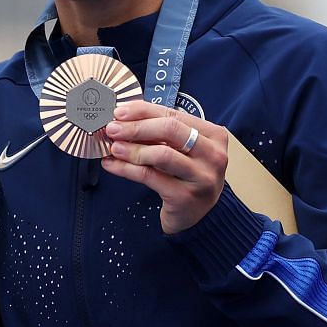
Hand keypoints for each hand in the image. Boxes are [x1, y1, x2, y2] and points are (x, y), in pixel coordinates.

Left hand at [99, 100, 228, 233]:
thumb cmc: (189, 177)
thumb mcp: (182, 150)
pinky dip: (127, 169)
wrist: (201, 215)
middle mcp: (212, 154)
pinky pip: (150, 177)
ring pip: (161, 154)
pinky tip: (113, 165)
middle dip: (136, 127)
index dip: (143, 111)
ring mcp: (201, 177)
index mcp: (213, 135)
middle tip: (113, 129)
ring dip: (132, 149)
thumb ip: (160, 133)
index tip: (120, 112)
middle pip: (170, 130)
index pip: (174, 114)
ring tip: (114, 148)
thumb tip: (125, 118)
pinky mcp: (185, 197)